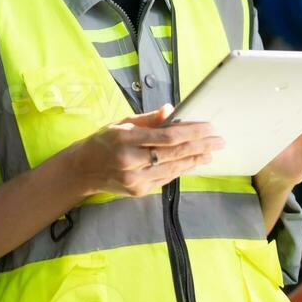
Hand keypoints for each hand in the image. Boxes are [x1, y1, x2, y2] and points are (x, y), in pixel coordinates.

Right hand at [66, 105, 224, 197]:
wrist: (82, 170)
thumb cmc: (102, 142)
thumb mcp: (120, 124)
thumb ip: (147, 119)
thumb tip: (171, 110)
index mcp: (125, 139)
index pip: (167, 136)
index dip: (191, 132)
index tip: (209, 127)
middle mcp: (131, 161)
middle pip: (174, 153)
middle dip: (200, 146)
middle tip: (219, 141)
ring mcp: (135, 179)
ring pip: (174, 168)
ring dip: (196, 159)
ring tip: (211, 152)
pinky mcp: (139, 191)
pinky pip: (166, 179)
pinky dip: (182, 169)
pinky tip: (194, 162)